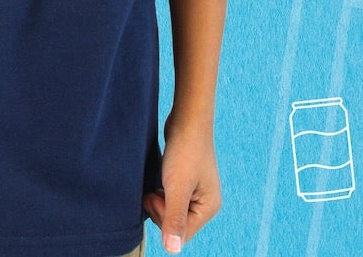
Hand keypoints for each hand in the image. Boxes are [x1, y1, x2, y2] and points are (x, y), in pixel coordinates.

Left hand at [142, 122, 220, 251]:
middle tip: (154, 189)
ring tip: (155, 183)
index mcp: (208, 208)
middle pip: (175, 222)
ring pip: (171, 209)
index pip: (181, 232)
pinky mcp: (186, 179)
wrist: (187, 118)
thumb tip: (172, 250)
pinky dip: (161, 191)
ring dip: (159, 199)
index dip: (163, 218)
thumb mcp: (177, 187)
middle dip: (160, 209)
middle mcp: (205, 202)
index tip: (155, 196)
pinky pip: (170, 196)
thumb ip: (174, 219)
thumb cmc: (184, 151)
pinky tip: (158, 178)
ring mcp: (196, 191)